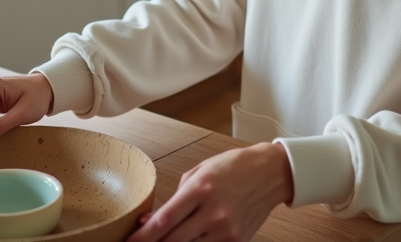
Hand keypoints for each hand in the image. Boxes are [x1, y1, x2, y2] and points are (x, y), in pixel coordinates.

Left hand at [127, 142, 293, 241]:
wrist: (271, 173)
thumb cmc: (235, 166)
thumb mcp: (201, 171)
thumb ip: (176, 196)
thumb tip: (151, 220)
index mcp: (202, 188)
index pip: (164, 220)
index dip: (143, 236)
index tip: (129, 241)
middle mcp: (214, 212)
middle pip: (172, 240)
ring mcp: (227, 230)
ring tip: (168, 236)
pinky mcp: (237, 241)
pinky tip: (192, 236)